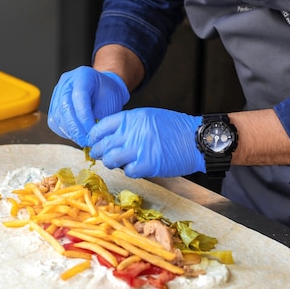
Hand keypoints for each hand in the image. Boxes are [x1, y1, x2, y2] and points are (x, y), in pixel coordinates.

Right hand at [47, 66, 129, 146]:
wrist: (103, 89)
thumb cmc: (108, 94)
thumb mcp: (110, 103)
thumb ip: (99, 117)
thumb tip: (90, 135)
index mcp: (82, 76)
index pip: (79, 97)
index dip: (84, 118)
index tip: (91, 132)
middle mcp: (66, 82)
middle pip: (65, 107)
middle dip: (76, 128)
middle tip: (86, 141)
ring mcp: (57, 92)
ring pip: (57, 115)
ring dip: (70, 132)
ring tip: (82, 140)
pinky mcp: (54, 104)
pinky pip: (54, 121)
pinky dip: (64, 131)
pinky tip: (75, 136)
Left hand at [88, 108, 204, 177]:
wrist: (196, 140)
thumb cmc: (175, 128)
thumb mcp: (150, 117)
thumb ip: (130, 124)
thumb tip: (111, 135)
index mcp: (132, 118)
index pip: (102, 127)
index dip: (94, 136)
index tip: (93, 142)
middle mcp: (132, 132)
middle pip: (103, 145)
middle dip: (99, 152)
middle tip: (101, 155)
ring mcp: (139, 149)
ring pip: (111, 160)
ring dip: (112, 163)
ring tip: (116, 163)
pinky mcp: (147, 165)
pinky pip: (127, 171)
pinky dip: (129, 171)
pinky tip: (135, 168)